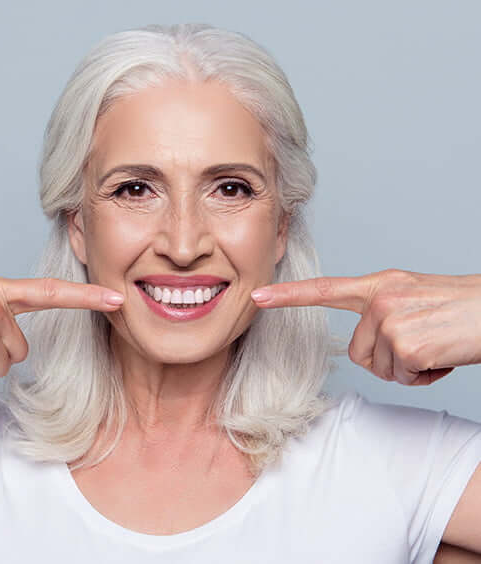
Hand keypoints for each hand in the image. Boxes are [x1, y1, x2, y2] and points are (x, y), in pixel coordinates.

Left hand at [251, 269, 480, 385]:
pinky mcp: (405, 344)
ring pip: (380, 369)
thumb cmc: (460, 308)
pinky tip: (442, 356)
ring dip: (410, 369)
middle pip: (358, 353)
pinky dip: (425, 376)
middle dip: (389, 360)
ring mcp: (390, 320)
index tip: (258, 297)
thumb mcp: (414, 297)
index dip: (289, 296)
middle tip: (422, 345)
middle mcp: (380, 299)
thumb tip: (366, 344)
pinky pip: (403, 378)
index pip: (325, 290)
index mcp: (380, 285)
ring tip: (436, 346)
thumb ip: (381, 312)